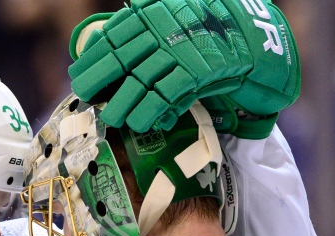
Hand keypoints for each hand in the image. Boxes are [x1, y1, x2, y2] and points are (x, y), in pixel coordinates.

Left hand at [68, 0, 298, 137]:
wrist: (256, 35)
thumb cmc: (209, 28)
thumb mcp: (173, 16)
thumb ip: (143, 26)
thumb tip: (101, 41)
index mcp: (152, 12)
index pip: (111, 37)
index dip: (92, 58)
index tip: (78, 73)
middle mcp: (161, 30)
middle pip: (118, 60)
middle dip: (97, 81)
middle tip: (85, 96)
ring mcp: (177, 51)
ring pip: (137, 83)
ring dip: (120, 105)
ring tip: (111, 118)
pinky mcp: (195, 72)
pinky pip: (163, 97)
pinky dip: (148, 113)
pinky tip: (139, 123)